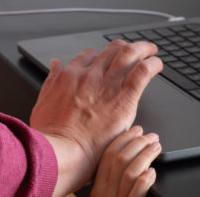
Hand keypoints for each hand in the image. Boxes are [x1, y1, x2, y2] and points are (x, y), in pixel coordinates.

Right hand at [29, 40, 161, 195]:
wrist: (62, 152)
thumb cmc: (51, 136)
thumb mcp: (43, 102)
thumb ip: (51, 81)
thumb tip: (55, 65)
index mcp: (69, 76)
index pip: (88, 55)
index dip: (100, 56)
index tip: (107, 60)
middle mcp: (89, 75)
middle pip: (111, 51)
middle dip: (123, 48)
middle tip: (133, 51)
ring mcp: (107, 85)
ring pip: (128, 54)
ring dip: (142, 48)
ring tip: (150, 51)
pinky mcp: (123, 98)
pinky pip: (142, 72)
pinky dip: (152, 64)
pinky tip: (157, 65)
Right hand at [91, 126, 159, 196]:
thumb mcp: (108, 195)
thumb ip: (113, 180)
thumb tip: (131, 155)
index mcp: (98, 188)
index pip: (107, 156)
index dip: (123, 139)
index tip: (136, 131)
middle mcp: (105, 194)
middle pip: (119, 160)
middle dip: (137, 143)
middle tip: (152, 137)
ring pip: (129, 173)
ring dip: (145, 156)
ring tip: (156, 148)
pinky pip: (136, 192)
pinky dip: (145, 180)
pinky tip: (152, 172)